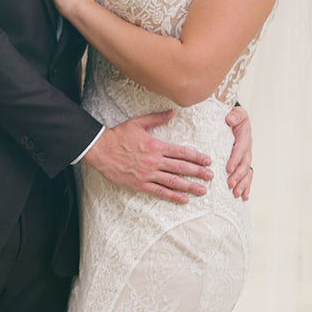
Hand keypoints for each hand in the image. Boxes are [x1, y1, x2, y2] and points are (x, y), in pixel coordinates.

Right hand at [84, 112, 212, 203]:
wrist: (100, 150)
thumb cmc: (118, 135)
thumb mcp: (137, 122)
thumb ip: (156, 118)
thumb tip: (172, 112)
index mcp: (156, 146)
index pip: (181, 152)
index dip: (197, 157)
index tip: (208, 161)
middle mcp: (154, 161)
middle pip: (181, 168)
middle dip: (198, 172)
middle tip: (211, 176)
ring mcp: (147, 174)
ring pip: (173, 182)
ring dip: (189, 186)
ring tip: (202, 191)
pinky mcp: (139, 184)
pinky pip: (159, 191)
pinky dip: (172, 196)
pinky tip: (183, 199)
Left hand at [225, 104, 252, 201]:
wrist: (235, 119)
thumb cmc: (234, 116)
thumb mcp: (236, 112)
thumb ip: (234, 115)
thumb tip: (229, 120)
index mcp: (245, 137)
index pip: (240, 149)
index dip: (235, 159)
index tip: (228, 168)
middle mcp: (247, 149)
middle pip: (244, 165)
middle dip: (238, 176)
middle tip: (230, 185)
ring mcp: (246, 157)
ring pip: (247, 173)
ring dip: (242, 184)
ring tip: (236, 194)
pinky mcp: (243, 163)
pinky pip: (247, 177)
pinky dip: (246, 187)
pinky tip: (244, 197)